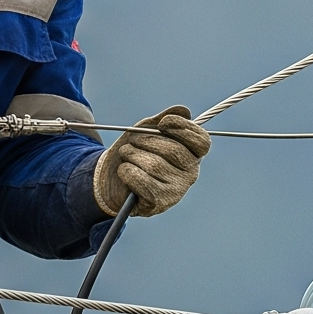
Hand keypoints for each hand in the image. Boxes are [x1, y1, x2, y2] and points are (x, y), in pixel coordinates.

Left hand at [93, 105, 210, 216]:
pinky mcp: (161, 202)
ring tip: (126, 157)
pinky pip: (142, 180)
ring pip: (154, 165)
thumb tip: (183, 110)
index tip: (163, 122)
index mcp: (192, 155)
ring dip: (132, 156)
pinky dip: (127, 172)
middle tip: (132, 141)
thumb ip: (162, 120)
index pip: (201, 142)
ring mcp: (177, 190)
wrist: (111, 179)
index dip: (184, 129)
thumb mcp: (145, 132)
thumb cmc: (133, 153)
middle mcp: (190, 174)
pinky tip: (125, 172)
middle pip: (174, 151)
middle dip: (147, 141)